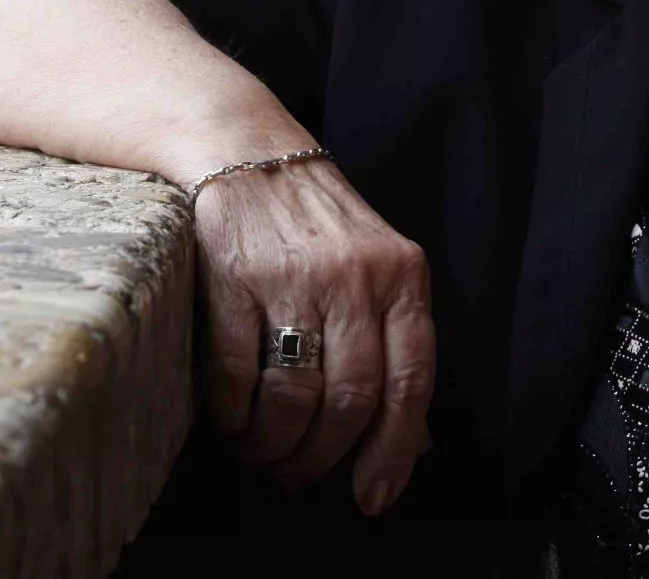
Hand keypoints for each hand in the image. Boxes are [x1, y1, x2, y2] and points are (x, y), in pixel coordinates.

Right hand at [190, 157, 435, 515]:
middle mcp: (353, 277)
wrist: (247, 152)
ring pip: (294, 395)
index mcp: (402, 276)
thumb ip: (396, 345)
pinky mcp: (233, 277)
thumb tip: (415, 443)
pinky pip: (236, 372)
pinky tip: (233, 421)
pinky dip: (234, 413)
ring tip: (263, 454)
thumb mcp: (377, 270)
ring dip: (274, 443)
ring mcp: (292, 276)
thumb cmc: (318, 226)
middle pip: (351, 398)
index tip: (373, 497)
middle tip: (299, 477)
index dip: (394, 451)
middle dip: (323, 456)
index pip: (410, 381)